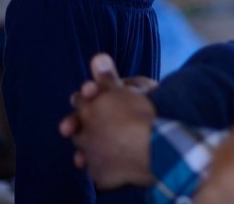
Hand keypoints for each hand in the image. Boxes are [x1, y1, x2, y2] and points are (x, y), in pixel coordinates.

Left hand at [59, 54, 155, 188]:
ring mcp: (91, 155)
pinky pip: (95, 170)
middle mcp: (85, 132)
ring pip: (84, 148)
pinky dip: (99, 164)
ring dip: (88, 145)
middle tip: (90, 119)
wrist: (155, 147)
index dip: (87, 94)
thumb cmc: (143, 113)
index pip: (80, 98)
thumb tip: (97, 57)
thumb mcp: (130, 89)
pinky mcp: (100, 175)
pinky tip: (106, 161)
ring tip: (99, 142)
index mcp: (90, 108)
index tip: (90, 92)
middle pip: (77, 125)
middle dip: (80, 122)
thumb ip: (109, 76)